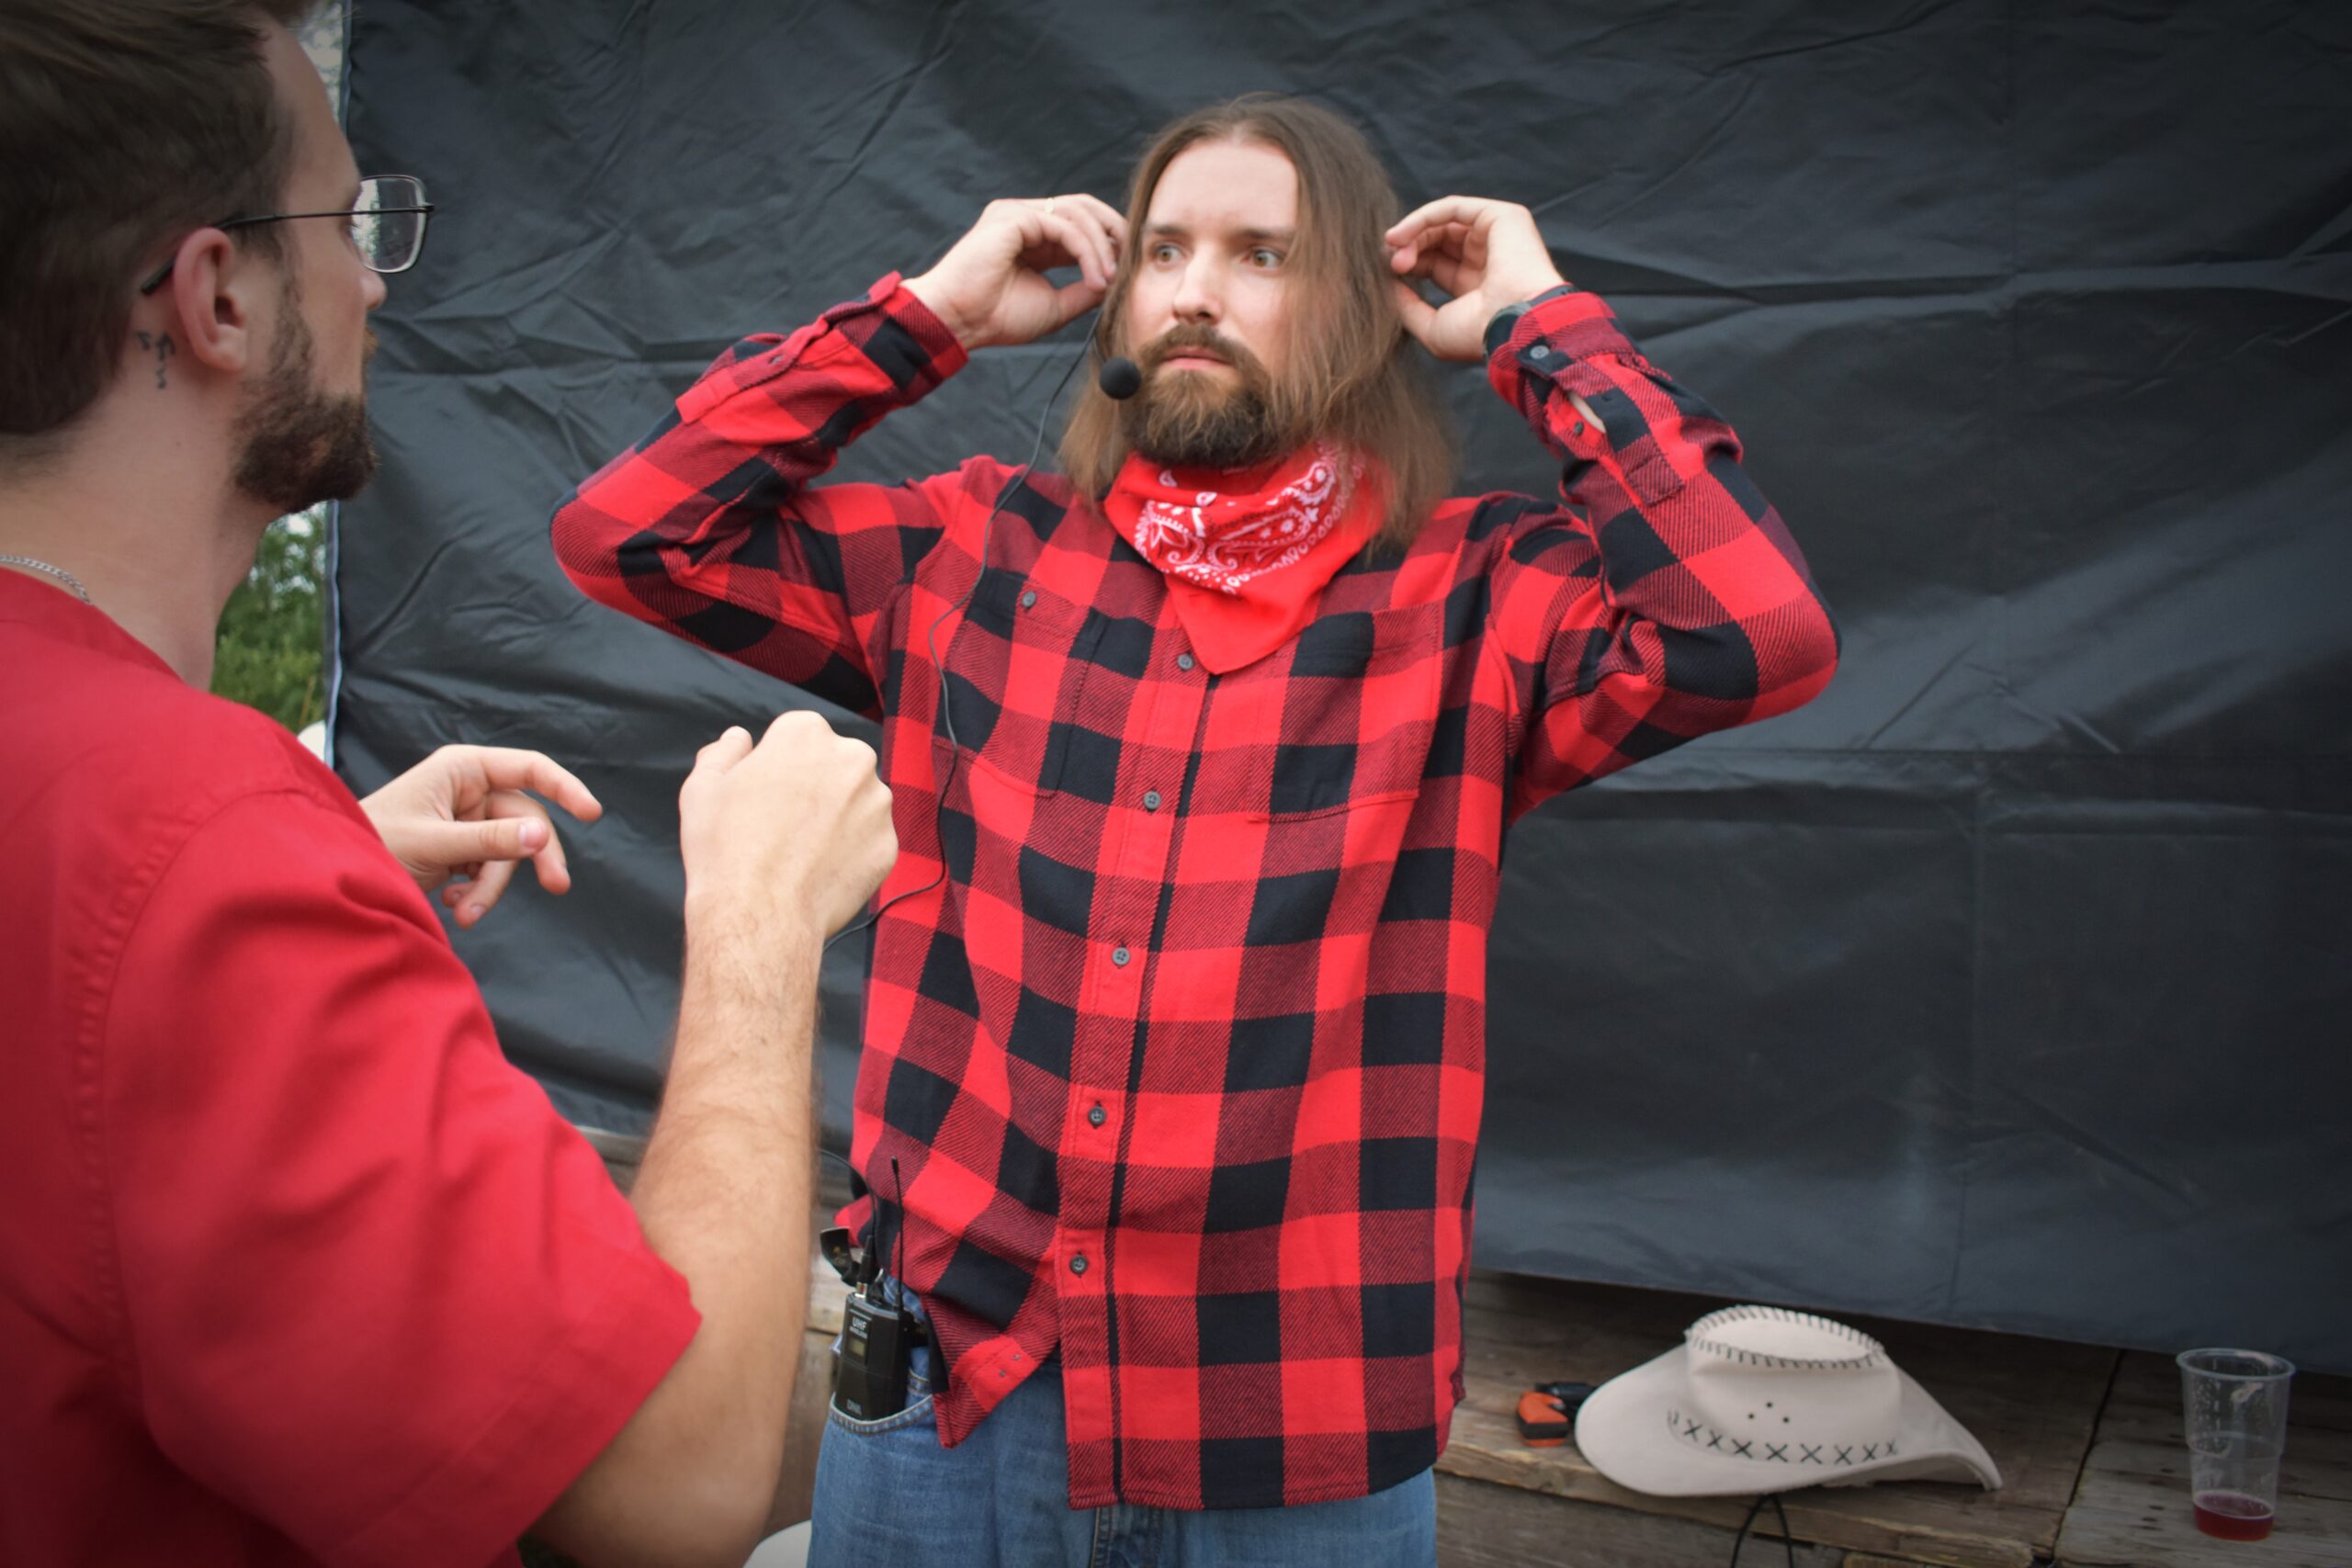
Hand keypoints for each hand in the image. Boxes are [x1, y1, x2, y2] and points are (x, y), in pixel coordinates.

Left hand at [359, 745, 602, 927]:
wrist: (330, 876)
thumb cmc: (370, 842)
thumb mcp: (433, 844)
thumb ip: (489, 841)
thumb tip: (540, 835)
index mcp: (462, 769)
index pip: (529, 768)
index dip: (565, 787)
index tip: (592, 814)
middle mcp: (469, 790)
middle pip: (525, 819)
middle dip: (528, 857)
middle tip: (556, 887)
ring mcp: (466, 821)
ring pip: (508, 852)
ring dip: (490, 887)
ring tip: (464, 913)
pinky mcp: (460, 850)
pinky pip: (489, 870)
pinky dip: (475, 892)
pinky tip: (452, 903)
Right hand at [677, 712, 896, 939]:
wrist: (760, 914)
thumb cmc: (725, 848)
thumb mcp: (703, 788)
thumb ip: (723, 752)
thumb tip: (739, 737)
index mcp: (806, 733)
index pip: (796, 737)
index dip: (775, 767)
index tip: (762, 795)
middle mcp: (852, 758)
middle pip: (833, 766)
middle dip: (814, 787)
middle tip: (781, 825)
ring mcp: (877, 803)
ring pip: (855, 803)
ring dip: (836, 818)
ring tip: (800, 851)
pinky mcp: (888, 844)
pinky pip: (868, 842)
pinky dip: (850, 854)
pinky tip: (819, 871)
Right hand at [904, 195, 1127, 352]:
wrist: (958, 323)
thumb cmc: (996, 318)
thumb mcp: (1055, 306)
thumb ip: (1085, 290)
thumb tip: (1117, 283)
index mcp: (1033, 237)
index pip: (1082, 224)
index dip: (1110, 242)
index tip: (1130, 269)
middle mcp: (1025, 218)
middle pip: (1084, 207)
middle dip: (1114, 231)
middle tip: (1133, 260)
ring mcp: (1017, 213)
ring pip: (1078, 212)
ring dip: (1102, 247)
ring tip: (1110, 280)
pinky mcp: (1013, 217)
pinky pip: (1064, 225)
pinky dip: (1087, 251)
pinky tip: (1096, 278)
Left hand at [1385, 195, 1566, 362]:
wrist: (1515, 326)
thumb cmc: (1479, 336)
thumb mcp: (1433, 327)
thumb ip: (1409, 307)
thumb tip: (1390, 286)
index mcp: (1477, 286)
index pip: (1435, 265)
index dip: (1409, 264)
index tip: (1387, 274)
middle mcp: (1487, 258)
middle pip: (1436, 241)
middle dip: (1408, 248)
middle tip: (1391, 264)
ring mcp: (1497, 236)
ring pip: (1442, 222)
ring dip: (1412, 234)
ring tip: (1393, 250)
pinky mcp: (1502, 217)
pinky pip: (1452, 208)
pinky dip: (1422, 217)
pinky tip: (1401, 235)